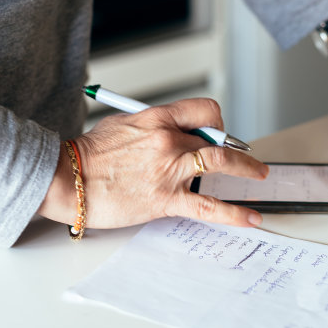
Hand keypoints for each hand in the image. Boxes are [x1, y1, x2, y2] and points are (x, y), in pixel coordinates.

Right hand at [38, 98, 268, 229]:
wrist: (68, 179)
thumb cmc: (90, 154)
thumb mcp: (124, 125)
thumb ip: (155, 126)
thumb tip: (176, 132)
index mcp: (157, 118)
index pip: (205, 110)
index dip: (217, 122)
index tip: (219, 133)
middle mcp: (168, 140)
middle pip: (217, 137)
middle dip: (233, 147)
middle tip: (244, 158)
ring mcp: (169, 169)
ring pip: (220, 162)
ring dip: (247, 169)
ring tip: (260, 176)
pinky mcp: (166, 199)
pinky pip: (209, 206)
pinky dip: (235, 213)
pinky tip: (251, 218)